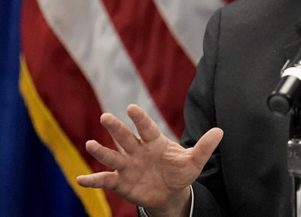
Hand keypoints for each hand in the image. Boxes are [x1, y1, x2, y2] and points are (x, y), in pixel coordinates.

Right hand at [76, 104, 222, 215]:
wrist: (170, 192)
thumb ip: (204, 146)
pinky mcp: (121, 182)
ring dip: (101, 151)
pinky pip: (105, 180)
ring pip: (112, 156)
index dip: (140, 118)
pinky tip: (80, 180)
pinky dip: (93, 180)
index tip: (131, 107)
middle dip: (116, 128)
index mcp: (154, 141)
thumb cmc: (181, 171)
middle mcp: (138, 150)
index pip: (146, 127)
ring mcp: (127, 165)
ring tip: (90, 144)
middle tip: (106, 117)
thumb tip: (220, 131)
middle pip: (125, 137)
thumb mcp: (194, 161)